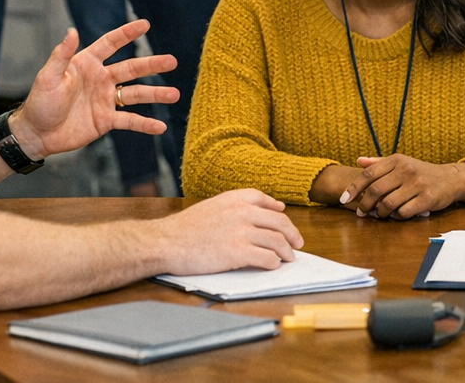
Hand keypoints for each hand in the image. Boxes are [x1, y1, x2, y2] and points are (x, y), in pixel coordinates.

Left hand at [13, 20, 179, 160]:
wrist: (36, 134)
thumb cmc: (39, 103)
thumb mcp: (48, 77)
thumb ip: (61, 55)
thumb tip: (71, 31)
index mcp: (87, 64)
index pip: (110, 44)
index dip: (127, 33)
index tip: (145, 24)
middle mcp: (100, 79)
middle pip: (131, 68)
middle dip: (152, 64)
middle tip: (172, 61)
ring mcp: (105, 100)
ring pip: (136, 94)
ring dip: (155, 94)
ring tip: (175, 94)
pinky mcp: (106, 120)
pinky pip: (130, 120)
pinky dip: (145, 124)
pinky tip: (160, 127)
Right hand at [154, 189, 302, 272]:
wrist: (167, 242)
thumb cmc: (185, 228)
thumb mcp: (212, 206)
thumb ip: (235, 206)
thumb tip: (260, 209)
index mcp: (235, 198)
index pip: (266, 202)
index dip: (279, 212)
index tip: (284, 218)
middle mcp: (243, 212)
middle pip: (279, 222)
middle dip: (292, 234)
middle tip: (297, 244)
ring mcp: (242, 231)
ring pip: (277, 241)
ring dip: (286, 251)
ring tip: (288, 258)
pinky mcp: (238, 252)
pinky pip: (267, 257)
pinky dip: (274, 262)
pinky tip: (273, 265)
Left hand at [338, 155, 464, 218]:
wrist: (451, 179)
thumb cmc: (421, 172)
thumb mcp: (401, 162)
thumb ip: (379, 162)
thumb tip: (358, 161)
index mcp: (397, 160)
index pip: (368, 174)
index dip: (353, 188)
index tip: (343, 199)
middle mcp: (406, 170)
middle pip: (376, 190)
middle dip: (364, 204)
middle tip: (361, 212)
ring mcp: (417, 184)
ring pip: (388, 203)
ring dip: (380, 213)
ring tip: (379, 215)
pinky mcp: (427, 199)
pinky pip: (404, 212)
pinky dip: (396, 217)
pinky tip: (396, 215)